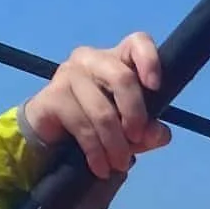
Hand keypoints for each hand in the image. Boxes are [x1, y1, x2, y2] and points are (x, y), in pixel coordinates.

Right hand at [24, 35, 173, 178]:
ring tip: (120, 163)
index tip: (156, 87)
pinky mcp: (51, 96)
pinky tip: (101, 166)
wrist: (54, 137)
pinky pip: (82, 125)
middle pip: (122, 78)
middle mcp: (92, 59)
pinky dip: (96, 151)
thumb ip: (150, 131)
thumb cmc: (100, 123)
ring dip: (115, 143)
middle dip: (135, 114)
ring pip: (102, 110)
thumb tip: (158, 134)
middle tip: (137, 139)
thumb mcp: (132, 130)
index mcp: (118, 58)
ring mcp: (69, 74)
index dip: (150, 60)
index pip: (138, 42)